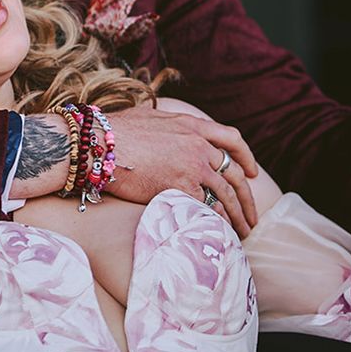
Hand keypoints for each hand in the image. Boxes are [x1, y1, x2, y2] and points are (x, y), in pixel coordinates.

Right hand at [105, 103, 258, 237]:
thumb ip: (168, 125)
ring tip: (242, 233)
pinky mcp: (181, 188)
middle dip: (247, 198)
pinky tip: (220, 234)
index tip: (252, 172)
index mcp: (191, 125)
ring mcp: (193, 167)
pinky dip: (218, 223)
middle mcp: (198, 145)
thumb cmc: (114, 130)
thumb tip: (168, 131)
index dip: (246, 157)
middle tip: (251, 216)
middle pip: (235, 174)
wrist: (98, 144)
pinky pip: (209, 209)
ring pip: (227, 196)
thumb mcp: (149, 117)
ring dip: (238, 217)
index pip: (232, 139)